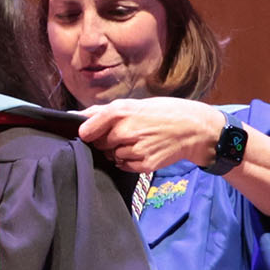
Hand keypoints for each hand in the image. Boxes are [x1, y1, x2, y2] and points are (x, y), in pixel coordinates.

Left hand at [75, 97, 228, 175]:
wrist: (193, 128)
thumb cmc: (163, 112)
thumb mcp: (135, 103)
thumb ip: (104, 112)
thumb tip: (76, 116)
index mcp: (121, 111)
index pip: (86, 130)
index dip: (87, 133)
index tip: (91, 133)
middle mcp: (125, 131)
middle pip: (99, 144)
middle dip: (106, 141)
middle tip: (125, 134)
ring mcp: (134, 149)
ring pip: (112, 156)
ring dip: (119, 151)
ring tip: (138, 141)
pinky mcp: (143, 164)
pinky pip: (124, 165)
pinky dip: (129, 160)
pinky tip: (143, 150)